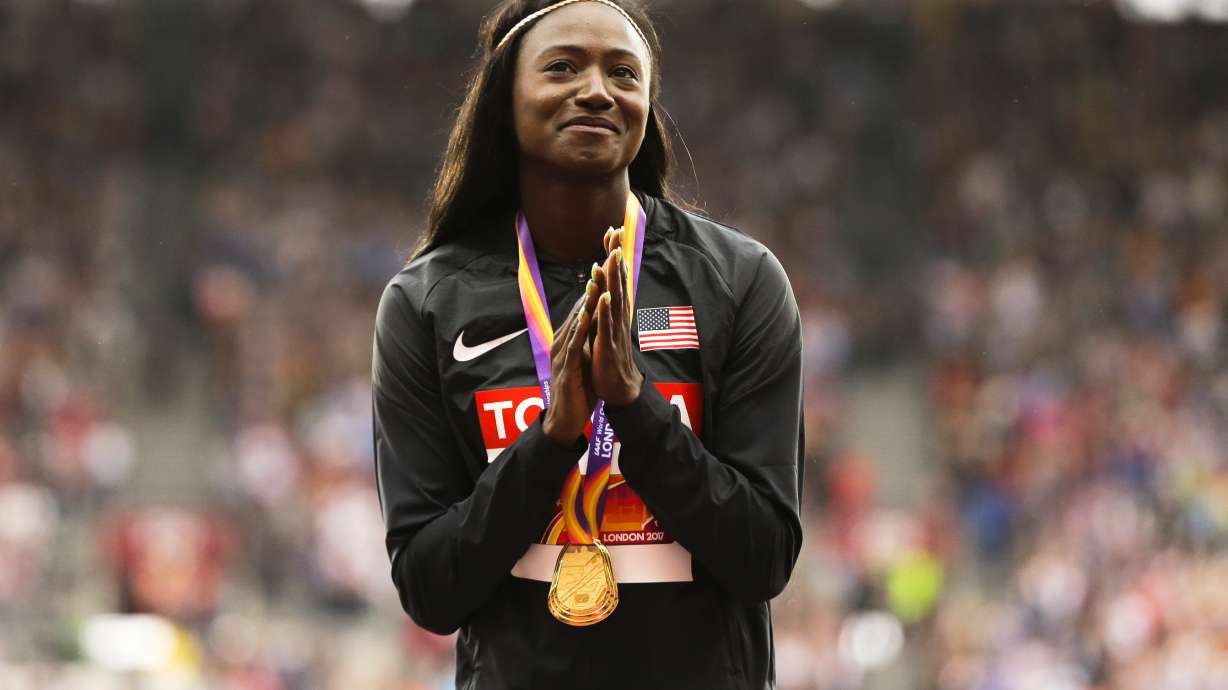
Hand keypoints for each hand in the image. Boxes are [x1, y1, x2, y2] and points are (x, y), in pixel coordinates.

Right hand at [542, 282, 600, 444]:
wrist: (565, 418)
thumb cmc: (578, 389)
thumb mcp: (585, 359)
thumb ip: (588, 341)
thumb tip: (598, 323)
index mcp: (569, 339)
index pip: (583, 309)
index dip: (595, 289)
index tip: (606, 268)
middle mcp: (563, 342)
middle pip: (578, 310)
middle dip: (591, 288)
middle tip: (599, 265)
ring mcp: (562, 353)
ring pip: (575, 323)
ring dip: (585, 303)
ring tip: (595, 283)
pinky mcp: (566, 367)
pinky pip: (574, 345)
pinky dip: (580, 329)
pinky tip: (587, 316)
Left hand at [591, 228, 643, 406]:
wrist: (619, 388)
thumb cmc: (611, 357)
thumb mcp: (606, 325)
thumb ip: (605, 305)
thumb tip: (602, 284)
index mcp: (615, 311)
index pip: (615, 278)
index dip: (613, 255)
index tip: (612, 232)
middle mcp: (618, 316)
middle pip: (618, 281)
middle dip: (616, 257)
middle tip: (616, 233)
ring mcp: (614, 330)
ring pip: (613, 299)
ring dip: (612, 278)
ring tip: (612, 256)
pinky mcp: (608, 346)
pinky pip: (606, 326)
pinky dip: (604, 311)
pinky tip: (602, 296)